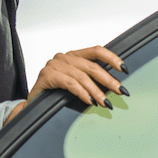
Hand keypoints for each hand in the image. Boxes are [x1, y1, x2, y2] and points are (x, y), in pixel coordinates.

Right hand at [5, 46, 127, 123]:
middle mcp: (65, 57)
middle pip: (91, 66)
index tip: (124, 69)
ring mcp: (55, 65)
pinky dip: (82, 93)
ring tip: (105, 103)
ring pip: (82, 76)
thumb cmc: (56, 95)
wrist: (33, 106)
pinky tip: (89, 101)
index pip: (96, 51)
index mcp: (74, 56)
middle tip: (120, 91)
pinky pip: (70, 83)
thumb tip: (114, 90)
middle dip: (108, 80)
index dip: (111, 58)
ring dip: (96, 91)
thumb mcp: (78, 87)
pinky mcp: (47, 75)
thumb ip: (93, 84)